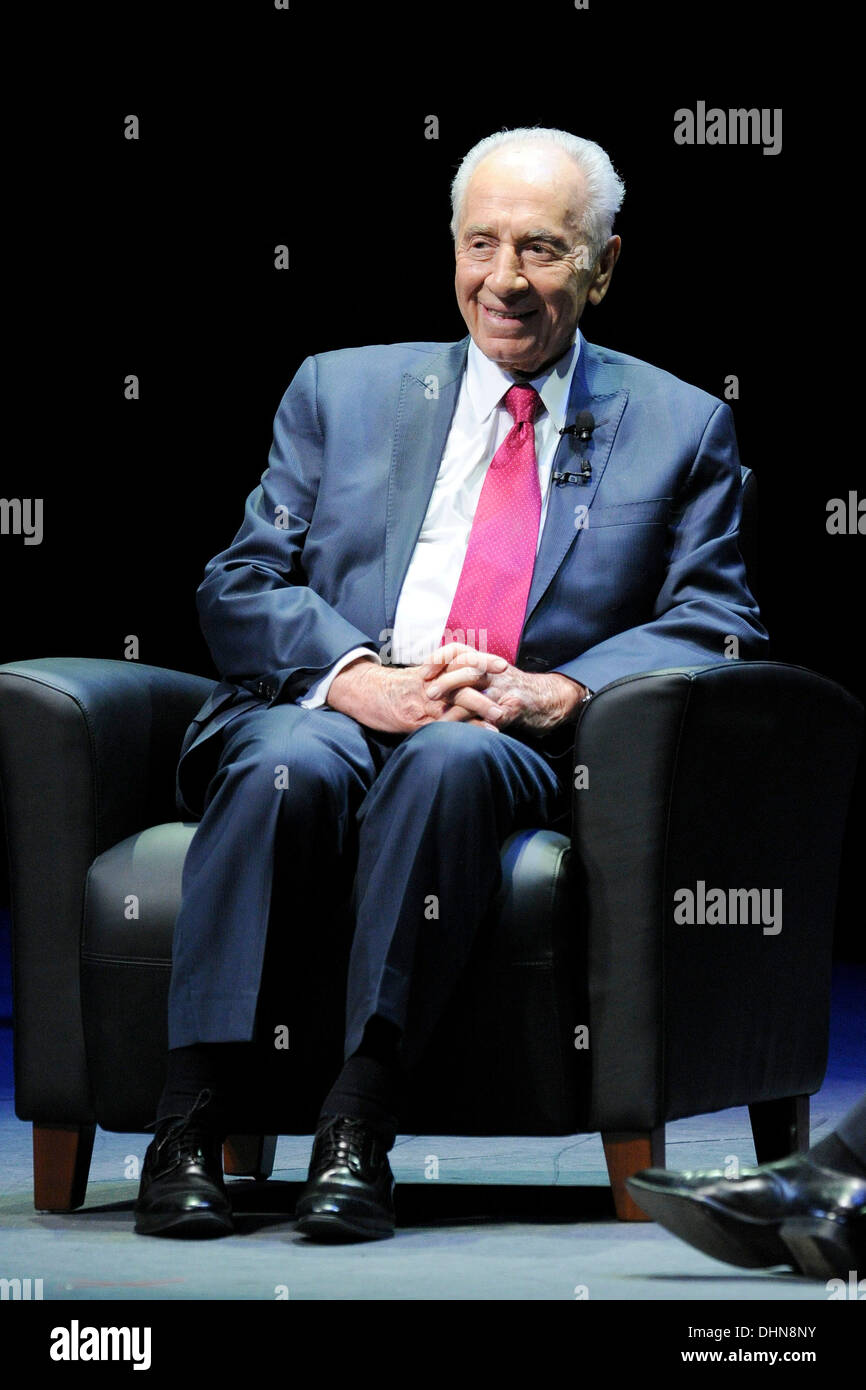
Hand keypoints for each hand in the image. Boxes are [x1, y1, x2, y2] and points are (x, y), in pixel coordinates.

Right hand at [326, 654, 505, 732]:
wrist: (362, 692)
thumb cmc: (391, 687)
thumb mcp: (417, 677)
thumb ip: (439, 676)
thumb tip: (464, 681)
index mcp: (432, 671)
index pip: (461, 660)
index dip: (482, 661)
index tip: (502, 665)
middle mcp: (430, 684)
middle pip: (463, 680)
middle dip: (488, 690)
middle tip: (509, 699)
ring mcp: (422, 702)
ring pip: (456, 702)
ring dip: (481, 711)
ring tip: (500, 720)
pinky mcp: (414, 721)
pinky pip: (441, 725)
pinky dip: (462, 730)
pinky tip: (477, 736)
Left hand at [420, 643, 586, 732]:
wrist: (549, 699)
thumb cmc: (513, 690)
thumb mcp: (491, 677)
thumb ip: (466, 676)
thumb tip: (434, 682)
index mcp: (486, 662)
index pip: (459, 650)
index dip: (440, 657)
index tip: (423, 673)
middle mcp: (495, 671)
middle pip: (467, 667)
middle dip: (446, 681)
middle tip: (429, 694)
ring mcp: (505, 689)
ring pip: (478, 692)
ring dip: (457, 706)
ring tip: (443, 719)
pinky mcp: (515, 708)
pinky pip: (493, 716)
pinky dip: (478, 726)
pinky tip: (465, 734)